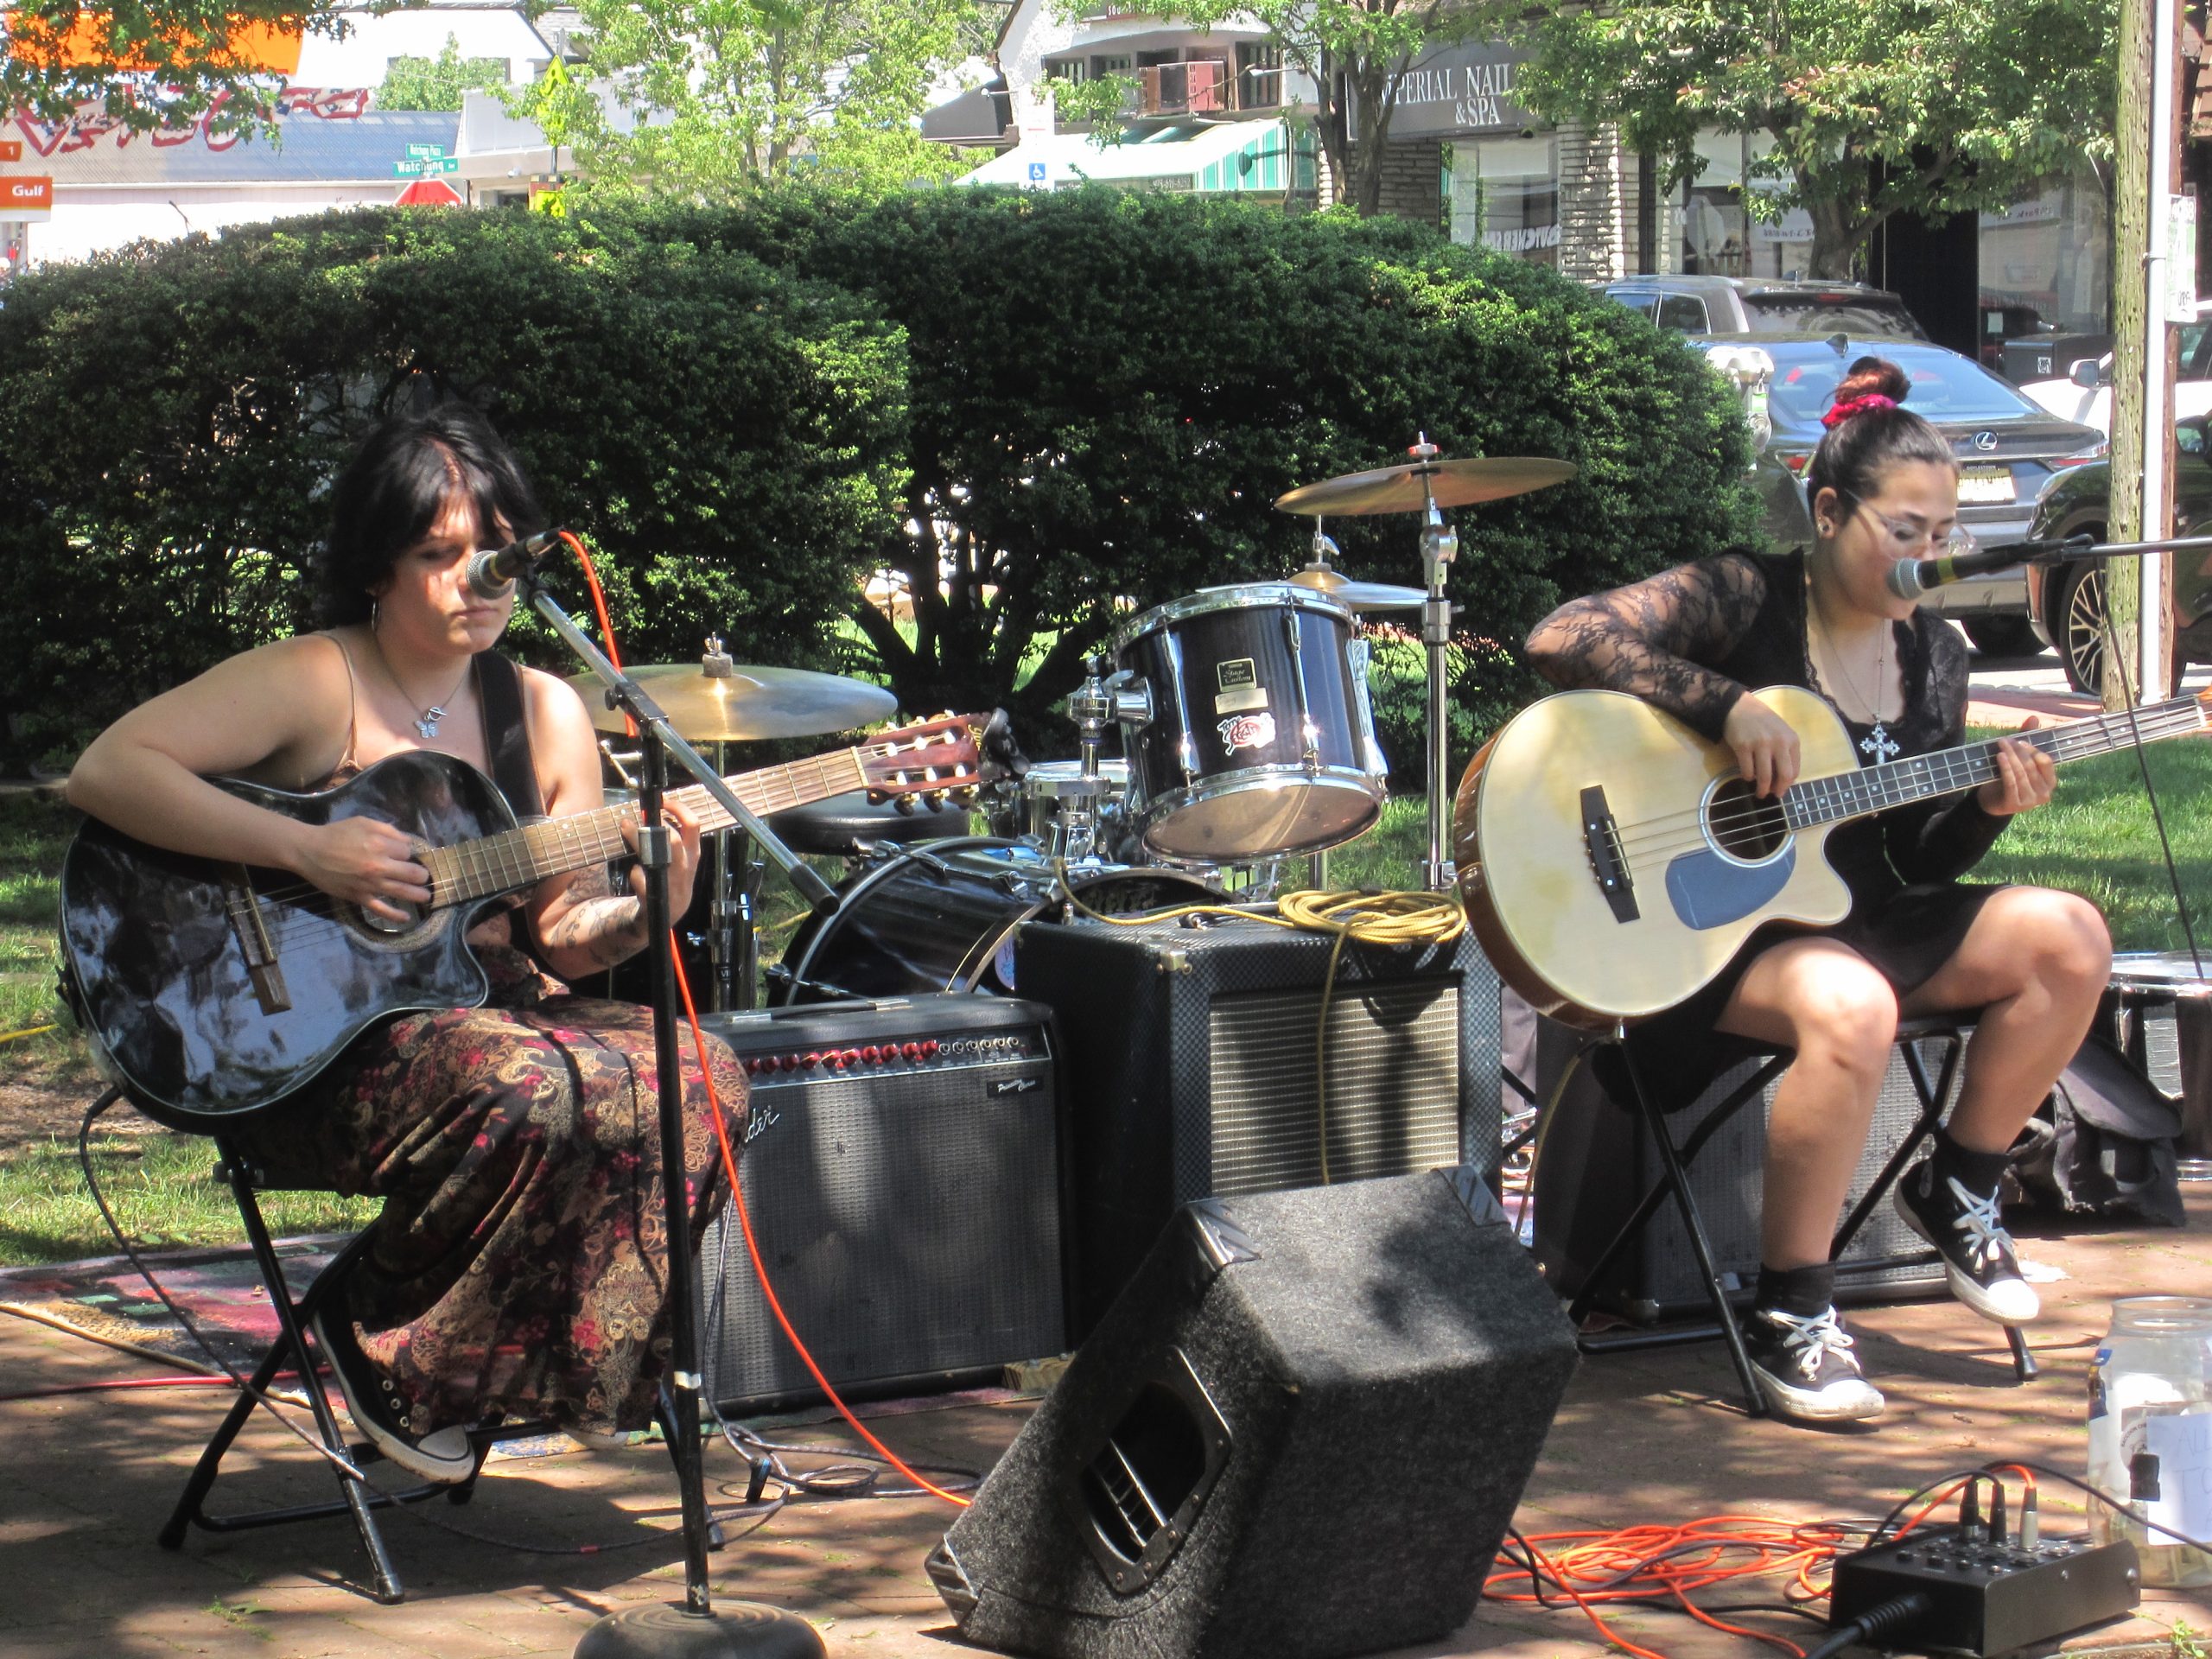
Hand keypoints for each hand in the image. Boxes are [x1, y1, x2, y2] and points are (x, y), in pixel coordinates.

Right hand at [296, 816, 433, 923]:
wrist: (309, 851)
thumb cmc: (336, 834)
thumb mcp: (363, 822)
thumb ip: (388, 830)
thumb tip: (408, 842)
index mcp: (380, 844)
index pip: (407, 852)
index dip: (406, 852)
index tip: (401, 854)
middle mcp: (378, 866)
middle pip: (412, 873)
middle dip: (420, 875)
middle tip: (423, 877)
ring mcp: (369, 884)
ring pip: (402, 892)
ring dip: (418, 895)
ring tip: (426, 896)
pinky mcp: (359, 897)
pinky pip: (380, 909)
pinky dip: (394, 915)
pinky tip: (406, 918)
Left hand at [623, 795, 703, 919]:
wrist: (668, 913)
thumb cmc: (673, 879)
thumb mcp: (682, 859)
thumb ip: (674, 838)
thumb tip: (655, 811)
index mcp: (693, 854)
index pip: (693, 824)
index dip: (678, 809)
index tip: (663, 802)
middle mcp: (685, 867)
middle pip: (674, 838)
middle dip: (654, 824)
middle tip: (640, 815)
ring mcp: (671, 883)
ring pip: (656, 856)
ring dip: (639, 840)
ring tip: (627, 828)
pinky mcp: (656, 897)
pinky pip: (642, 879)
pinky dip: (636, 873)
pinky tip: (636, 872)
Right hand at [1721, 693, 1801, 797]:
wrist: (1740, 707)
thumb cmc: (1762, 722)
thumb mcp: (1781, 733)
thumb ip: (1786, 752)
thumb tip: (1784, 780)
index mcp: (1791, 740)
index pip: (1794, 770)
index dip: (1788, 784)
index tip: (1782, 788)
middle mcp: (1778, 742)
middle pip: (1783, 775)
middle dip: (1778, 790)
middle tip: (1773, 795)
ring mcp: (1760, 744)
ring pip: (1764, 776)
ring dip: (1762, 789)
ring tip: (1759, 793)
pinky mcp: (1743, 746)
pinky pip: (1747, 770)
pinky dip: (1748, 777)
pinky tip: (1747, 775)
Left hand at [1976, 717, 2057, 815]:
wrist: (1992, 801)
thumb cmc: (2009, 777)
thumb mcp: (2019, 759)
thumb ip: (2027, 739)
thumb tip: (2033, 717)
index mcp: (2050, 781)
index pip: (2046, 761)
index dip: (2033, 750)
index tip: (2019, 740)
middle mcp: (2044, 793)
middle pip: (2031, 766)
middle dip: (2018, 751)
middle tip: (2005, 740)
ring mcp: (2031, 801)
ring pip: (2021, 773)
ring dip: (2010, 757)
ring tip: (2001, 745)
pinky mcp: (2016, 805)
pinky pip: (2011, 782)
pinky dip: (2006, 768)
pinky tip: (2000, 757)